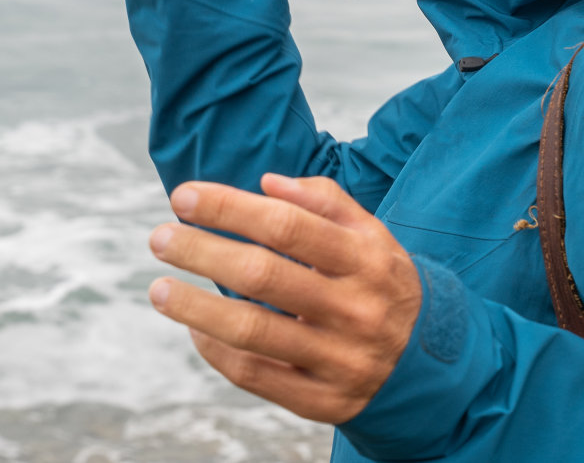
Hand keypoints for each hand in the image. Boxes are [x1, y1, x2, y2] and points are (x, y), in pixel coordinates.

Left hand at [147, 174, 422, 424]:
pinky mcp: (321, 400)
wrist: (425, 362)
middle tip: (161, 237)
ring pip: (252, 331)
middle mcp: (355, 309)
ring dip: (194, 307)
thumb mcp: (372, 234)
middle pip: (263, 276)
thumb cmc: (379, 282)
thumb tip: (267, 182)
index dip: (230, 207)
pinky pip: (254, 375)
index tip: (184, 197)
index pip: (287, 225)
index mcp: (367, 259)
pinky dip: (216, 350)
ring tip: (158, 288)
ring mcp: (339, 359)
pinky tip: (195, 328)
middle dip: (201, 252)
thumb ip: (325, 200)